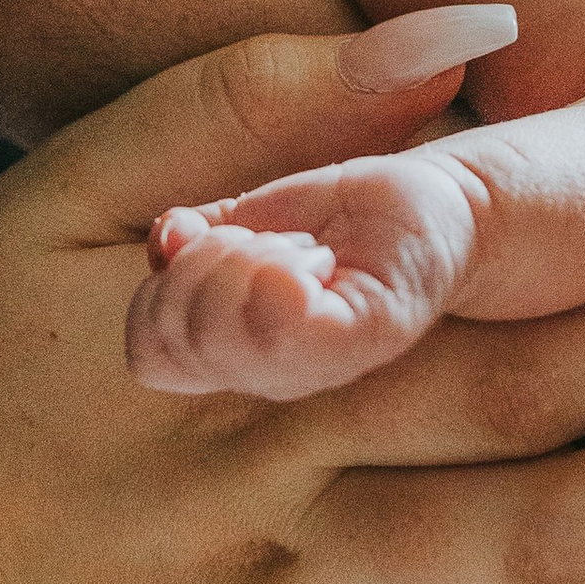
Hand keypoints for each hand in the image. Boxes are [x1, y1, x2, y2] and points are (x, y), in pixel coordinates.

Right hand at [130, 149, 485, 396]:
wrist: (437, 207)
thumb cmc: (343, 219)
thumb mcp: (246, 222)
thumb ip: (189, 241)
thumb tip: (166, 240)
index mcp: (229, 351)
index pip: (147, 350)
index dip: (161, 290)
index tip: (219, 243)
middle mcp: (265, 377)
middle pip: (174, 342)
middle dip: (205, 265)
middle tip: (268, 242)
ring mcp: (314, 366)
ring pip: (222, 333)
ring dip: (249, 261)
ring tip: (301, 250)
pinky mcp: (367, 335)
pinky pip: (287, 320)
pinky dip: (287, 270)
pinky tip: (323, 258)